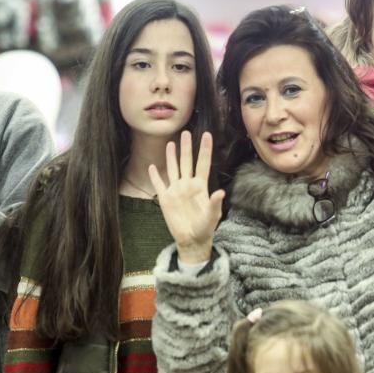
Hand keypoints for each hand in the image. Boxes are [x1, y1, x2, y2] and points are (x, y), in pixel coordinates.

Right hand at [148, 131, 224, 263]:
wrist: (191, 240)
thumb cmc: (205, 228)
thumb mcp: (213, 216)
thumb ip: (215, 204)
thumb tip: (221, 192)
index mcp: (201, 186)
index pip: (203, 163)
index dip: (205, 149)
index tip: (207, 134)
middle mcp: (188, 185)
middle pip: (187, 162)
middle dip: (187, 147)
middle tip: (186, 132)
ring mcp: (176, 190)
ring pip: (173, 169)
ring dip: (172, 156)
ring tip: (171, 143)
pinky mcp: (165, 199)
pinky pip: (159, 184)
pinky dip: (155, 176)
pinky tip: (152, 167)